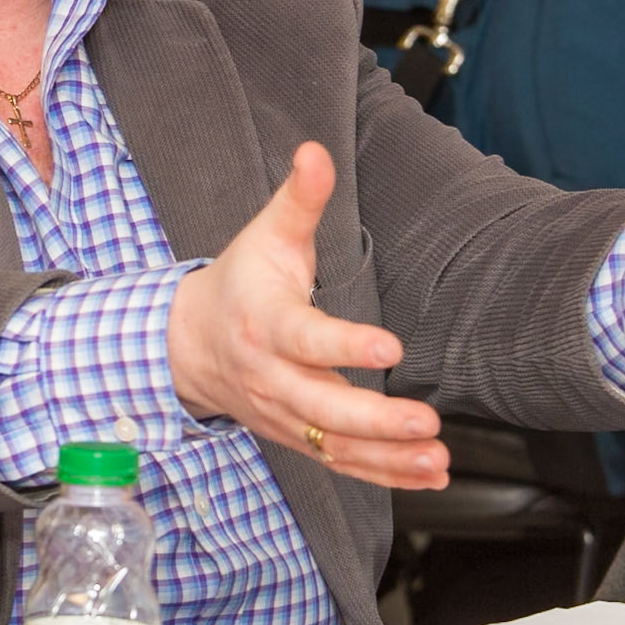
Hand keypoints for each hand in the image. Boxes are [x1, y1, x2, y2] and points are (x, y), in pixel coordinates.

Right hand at [167, 142, 447, 488]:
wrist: (187, 346)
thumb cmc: (239, 283)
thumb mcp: (266, 234)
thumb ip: (299, 198)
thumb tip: (316, 149)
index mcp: (266, 324)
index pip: (306, 339)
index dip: (346, 346)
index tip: (389, 347)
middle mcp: (271, 377)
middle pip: (322, 407)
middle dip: (375, 420)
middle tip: (425, 421)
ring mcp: (282, 414)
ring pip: (334, 446)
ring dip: (388, 457)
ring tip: (436, 457)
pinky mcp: (295, 437)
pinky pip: (339, 465)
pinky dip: (384, 475)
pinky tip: (429, 475)